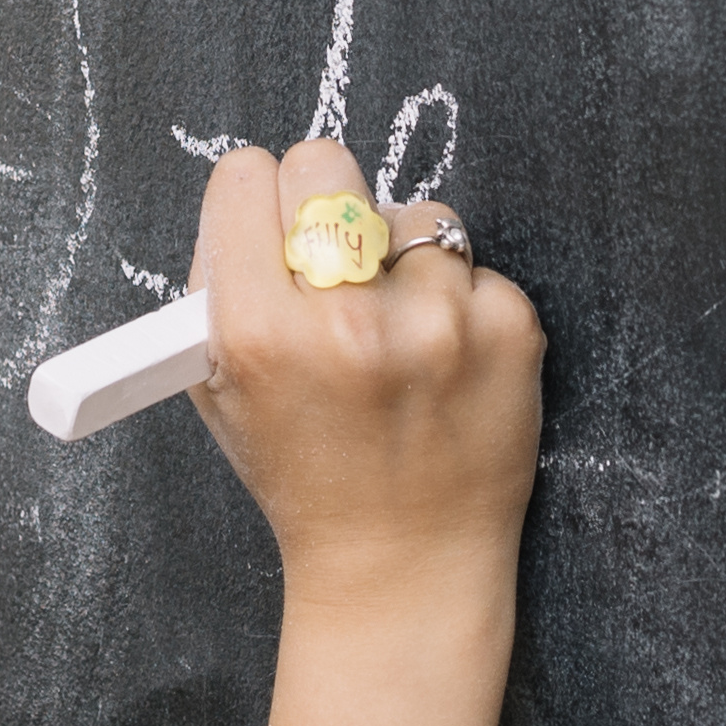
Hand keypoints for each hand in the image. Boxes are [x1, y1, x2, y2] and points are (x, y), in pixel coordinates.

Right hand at [185, 137, 544, 609]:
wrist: (403, 563)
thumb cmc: (304, 475)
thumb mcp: (219, 390)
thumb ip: (218, 286)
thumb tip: (249, 194)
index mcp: (258, 332)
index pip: (246, 176)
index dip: (254, 202)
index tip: (269, 228)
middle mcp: (346, 321)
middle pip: (325, 162)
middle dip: (325, 202)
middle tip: (335, 259)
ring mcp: (436, 322)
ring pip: (412, 212)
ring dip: (401, 261)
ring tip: (397, 335)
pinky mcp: (507, 327)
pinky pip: (471, 263)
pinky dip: (458, 302)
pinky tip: (443, 362)